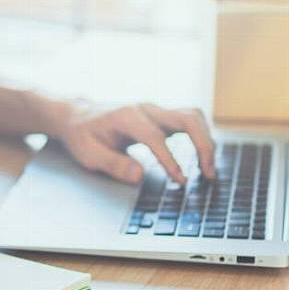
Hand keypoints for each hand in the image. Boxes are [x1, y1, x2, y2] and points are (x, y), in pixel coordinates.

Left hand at [58, 103, 215, 184]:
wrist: (79, 116)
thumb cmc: (84, 136)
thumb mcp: (89, 155)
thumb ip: (114, 165)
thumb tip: (139, 176)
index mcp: (126, 117)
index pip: (155, 137)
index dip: (170, 160)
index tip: (181, 181)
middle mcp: (146, 109)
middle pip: (186, 118)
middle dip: (203, 145)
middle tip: (209, 174)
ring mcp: (156, 110)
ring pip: (193, 116)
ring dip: (206, 140)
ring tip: (209, 169)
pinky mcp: (162, 116)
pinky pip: (189, 121)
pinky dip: (200, 137)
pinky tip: (202, 158)